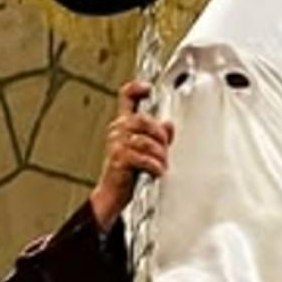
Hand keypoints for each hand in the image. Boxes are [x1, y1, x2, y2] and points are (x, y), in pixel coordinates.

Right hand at [88, 81, 173, 231]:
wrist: (112, 193)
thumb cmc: (128, 170)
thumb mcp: (145, 149)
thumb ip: (157, 135)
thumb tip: (169, 124)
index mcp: (123, 123)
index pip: (126, 98)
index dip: (136, 89)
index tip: (147, 88)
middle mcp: (117, 130)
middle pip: (144, 120)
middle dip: (160, 136)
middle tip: (165, 149)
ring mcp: (116, 144)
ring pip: (146, 141)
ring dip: (160, 155)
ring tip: (162, 164)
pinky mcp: (118, 159)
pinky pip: (143, 158)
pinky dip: (155, 166)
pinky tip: (157, 171)